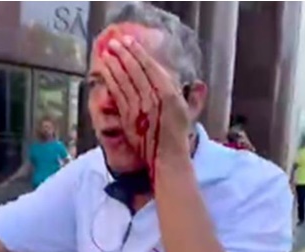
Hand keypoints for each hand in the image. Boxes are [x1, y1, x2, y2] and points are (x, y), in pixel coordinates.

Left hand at [100, 36, 191, 171]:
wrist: (167, 156)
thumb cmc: (180, 136)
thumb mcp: (190, 114)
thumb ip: (194, 97)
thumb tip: (200, 83)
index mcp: (169, 94)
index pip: (151, 68)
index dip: (138, 53)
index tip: (130, 41)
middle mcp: (153, 97)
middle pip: (135, 70)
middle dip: (123, 54)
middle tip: (114, 43)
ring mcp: (138, 106)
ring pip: (123, 80)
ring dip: (114, 64)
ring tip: (107, 53)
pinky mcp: (127, 116)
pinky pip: (117, 93)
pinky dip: (110, 80)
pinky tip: (105, 72)